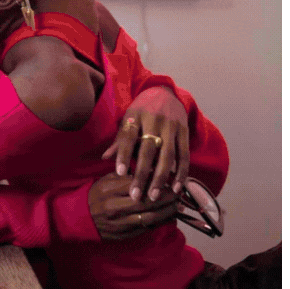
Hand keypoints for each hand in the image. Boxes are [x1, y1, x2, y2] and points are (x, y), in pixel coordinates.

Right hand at [89, 173, 179, 240]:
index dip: (156, 182)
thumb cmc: (98, 194)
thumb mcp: (109, 179)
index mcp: (110, 189)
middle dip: (166, 198)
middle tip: (178, 193)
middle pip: (147, 202)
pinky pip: (146, 229)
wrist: (81, 217)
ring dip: (167, 212)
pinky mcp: (124, 235)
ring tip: (178, 206)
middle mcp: (114, 207)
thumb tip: (152, 170)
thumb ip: (128, 174)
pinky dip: (160, 222)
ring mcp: (119, 223)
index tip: (169, 179)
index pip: (138, 184)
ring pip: (149, 217)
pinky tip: (169, 217)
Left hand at [102, 87, 189, 202]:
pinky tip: (176, 188)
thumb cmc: (142, 111)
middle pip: (148, 149)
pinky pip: (184, 155)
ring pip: (168, 155)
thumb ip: (119, 139)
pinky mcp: (184, 131)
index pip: (128, 136)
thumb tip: (105, 158)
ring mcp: (171, 126)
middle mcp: (154, 120)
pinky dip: (181, 173)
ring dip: (161, 177)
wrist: (166, 92)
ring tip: (154, 196)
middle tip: (136, 195)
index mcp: (136, 116)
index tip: (119, 173)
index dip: (123, 154)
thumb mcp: (128, 119)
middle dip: (142, 173)